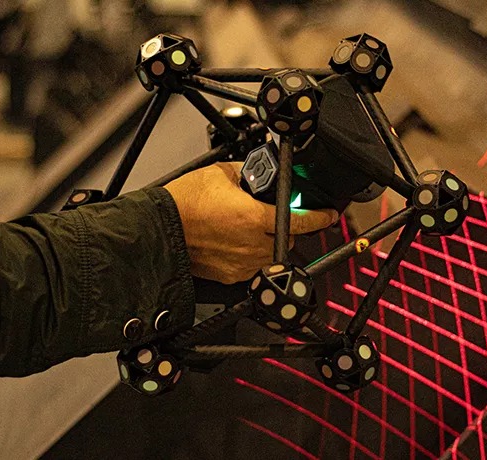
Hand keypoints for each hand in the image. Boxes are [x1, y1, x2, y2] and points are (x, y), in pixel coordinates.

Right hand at [164, 162, 337, 283]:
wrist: (160, 229)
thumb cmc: (183, 203)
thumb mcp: (221, 174)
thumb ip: (248, 174)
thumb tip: (260, 174)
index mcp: (253, 217)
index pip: (299, 221)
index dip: (318, 218)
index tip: (327, 215)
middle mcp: (251, 244)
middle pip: (287, 240)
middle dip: (284, 228)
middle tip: (270, 217)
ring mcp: (241, 263)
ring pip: (271, 256)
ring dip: (269, 243)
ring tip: (249, 230)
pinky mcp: (230, 276)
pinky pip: (252, 268)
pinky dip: (251, 257)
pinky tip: (236, 243)